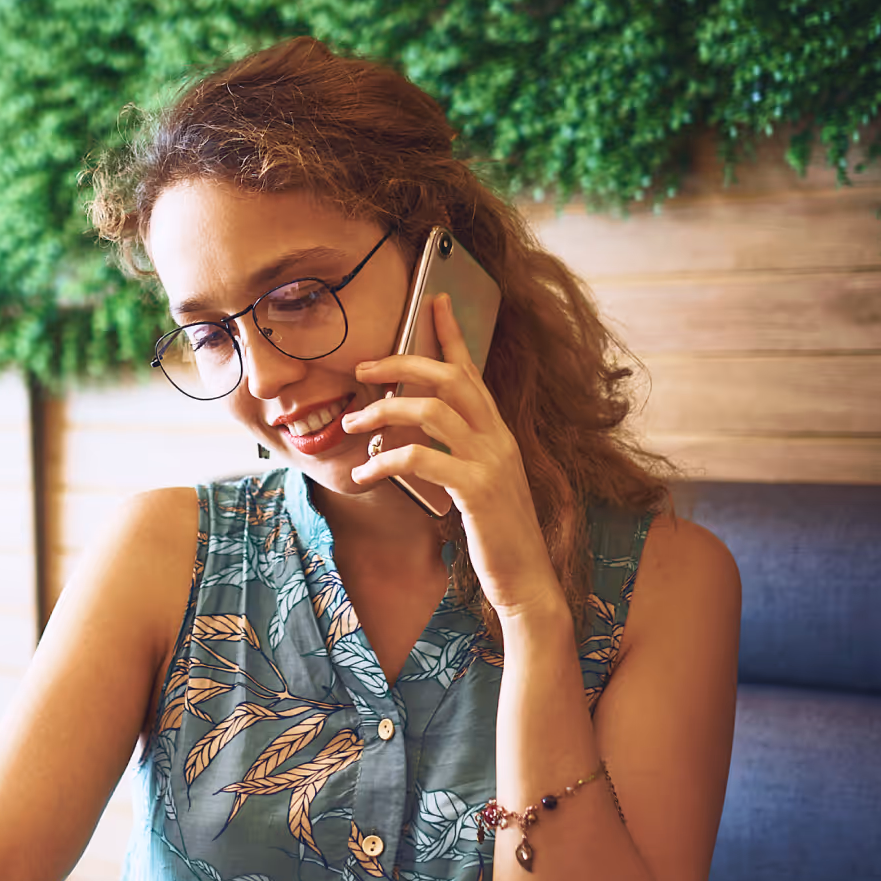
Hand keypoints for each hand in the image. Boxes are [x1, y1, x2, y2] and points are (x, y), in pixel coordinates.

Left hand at [343, 294, 568, 625]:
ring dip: (383, 411)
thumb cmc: (497, 537)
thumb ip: (458, 456)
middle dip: (403, 364)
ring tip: (353, 424)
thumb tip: (415, 438)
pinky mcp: (477, 489)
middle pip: (451, 378)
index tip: (434, 300)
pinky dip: (384, 462)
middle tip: (363, 368)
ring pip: (432, 410)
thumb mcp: (479, 487)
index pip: (474, 371)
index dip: (453, 334)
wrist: (526, 580)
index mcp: (499, 434)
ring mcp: (491, 461)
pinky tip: (364, 477)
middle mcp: (499, 439)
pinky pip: (421, 458)